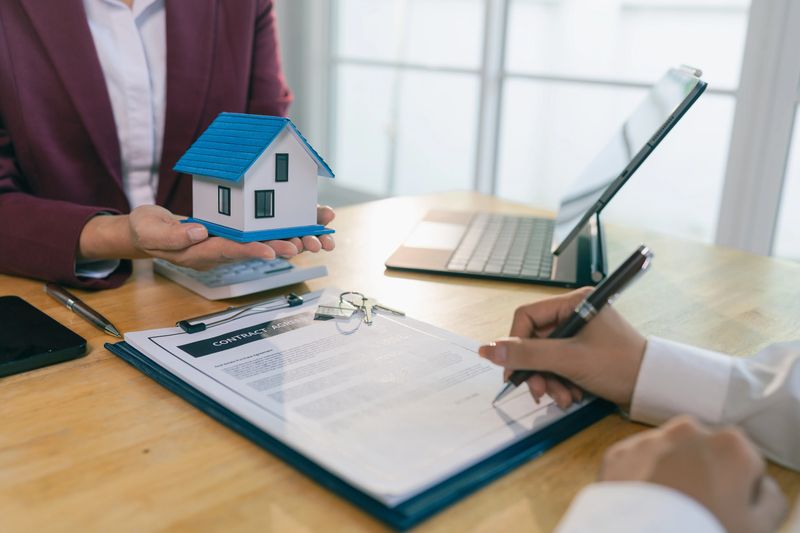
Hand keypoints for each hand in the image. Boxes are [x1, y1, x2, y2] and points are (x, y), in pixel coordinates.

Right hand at [78, 205, 335, 270]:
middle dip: (284, 246)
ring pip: (265, 241)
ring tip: (319, 236)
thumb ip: (172, 235)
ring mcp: (228, 242)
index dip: (252, 250)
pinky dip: (283, 225)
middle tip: (310, 244)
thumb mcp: (149, 230)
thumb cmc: (146, 230)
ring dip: (292, 237)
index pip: (229, 251)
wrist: (146, 232)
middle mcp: (220, 249)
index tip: (273, 251)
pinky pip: (262, 230)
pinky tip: (305, 221)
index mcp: (200, 251)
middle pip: (255, 249)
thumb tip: (198, 231)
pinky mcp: (233, 233)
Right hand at [478, 287, 645, 408]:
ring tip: (562, 397)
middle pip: (535, 340)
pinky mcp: (585, 352)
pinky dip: (560, 383)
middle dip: (536, 369)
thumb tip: (487, 349)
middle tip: (539, 390)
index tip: (513, 370)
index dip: (516, 344)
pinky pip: (559, 365)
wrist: (654, 387)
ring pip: (546, 356)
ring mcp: (580, 334)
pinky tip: (571, 395)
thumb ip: (527, 354)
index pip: (527, 317)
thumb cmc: (621, 365)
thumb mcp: (568, 359)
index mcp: (574, 303)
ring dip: (548, 380)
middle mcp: (576, 314)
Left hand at [601, 416, 786, 532]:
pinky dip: (640, 479)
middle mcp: (688, 431)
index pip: (744, 463)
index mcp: (731, 444)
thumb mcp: (759, 526)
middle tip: (697, 509)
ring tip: (668, 510)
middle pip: (703, 454)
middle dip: (702, 474)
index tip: (729, 507)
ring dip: (670, 473)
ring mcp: (650, 439)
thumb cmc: (704, 530)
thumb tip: (758, 486)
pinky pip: (636, 464)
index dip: (739, 489)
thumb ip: (768, 497)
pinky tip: (645, 505)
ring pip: (667, 455)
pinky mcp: (618, 452)